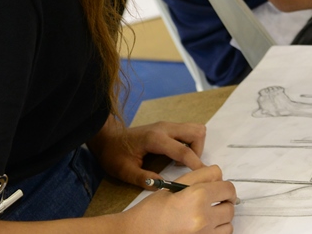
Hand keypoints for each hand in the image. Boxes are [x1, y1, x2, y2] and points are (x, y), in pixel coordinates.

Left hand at [89, 117, 206, 186]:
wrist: (108, 138)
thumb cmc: (114, 154)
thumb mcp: (124, 170)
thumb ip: (143, 178)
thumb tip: (162, 186)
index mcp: (155, 139)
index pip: (183, 150)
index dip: (195, 163)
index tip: (203, 175)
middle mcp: (165, 128)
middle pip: (197, 132)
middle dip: (199, 151)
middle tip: (188, 166)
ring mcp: (168, 125)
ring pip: (195, 129)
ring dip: (196, 145)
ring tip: (183, 161)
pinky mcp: (168, 127)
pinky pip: (189, 131)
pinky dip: (191, 143)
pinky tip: (177, 155)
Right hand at [119, 165, 234, 233]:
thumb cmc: (151, 211)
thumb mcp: (173, 187)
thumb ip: (199, 177)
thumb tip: (219, 176)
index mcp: (196, 196)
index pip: (227, 186)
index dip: (224, 185)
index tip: (218, 188)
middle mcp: (203, 217)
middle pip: (230, 204)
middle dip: (224, 200)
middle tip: (213, 201)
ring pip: (228, 222)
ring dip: (222, 217)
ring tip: (207, 215)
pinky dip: (217, 230)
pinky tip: (204, 227)